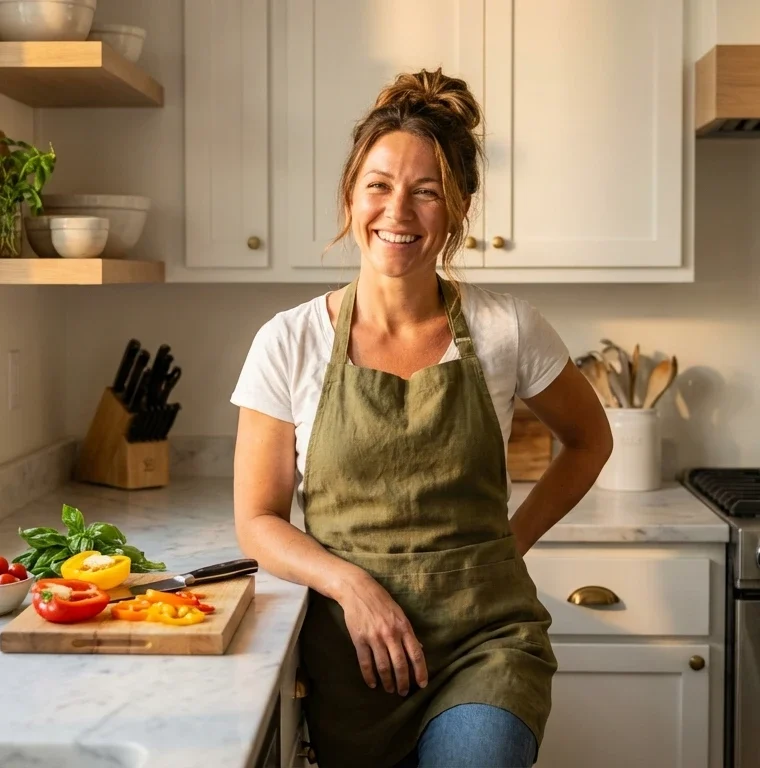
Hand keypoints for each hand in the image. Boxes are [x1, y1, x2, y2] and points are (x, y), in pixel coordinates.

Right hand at [338, 571, 427, 695]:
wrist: (358, 589)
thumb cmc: (381, 601)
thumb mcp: (399, 613)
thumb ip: (408, 633)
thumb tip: (419, 649)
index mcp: (403, 627)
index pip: (416, 654)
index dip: (420, 672)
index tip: (422, 685)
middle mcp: (390, 634)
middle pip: (400, 664)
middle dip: (403, 682)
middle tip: (403, 692)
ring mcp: (374, 637)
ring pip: (383, 667)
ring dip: (388, 681)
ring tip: (390, 689)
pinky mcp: (359, 639)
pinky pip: (365, 663)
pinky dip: (369, 676)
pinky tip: (372, 684)